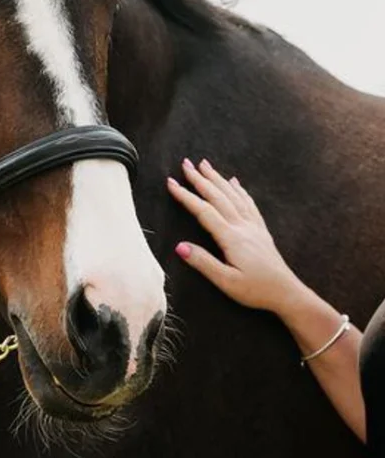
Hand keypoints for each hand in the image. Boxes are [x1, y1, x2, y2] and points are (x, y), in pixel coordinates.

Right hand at [167, 158, 305, 313]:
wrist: (287, 293)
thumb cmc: (255, 290)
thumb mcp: (226, 282)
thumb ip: (203, 263)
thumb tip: (179, 246)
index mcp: (231, 238)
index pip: (203, 211)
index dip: (186, 196)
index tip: (171, 183)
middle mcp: (242, 226)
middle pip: (218, 197)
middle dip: (200, 179)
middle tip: (186, 164)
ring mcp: (253, 226)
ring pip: (233, 196)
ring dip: (218, 179)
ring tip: (206, 165)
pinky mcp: (261, 230)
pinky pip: (249, 204)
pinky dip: (240, 190)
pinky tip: (235, 182)